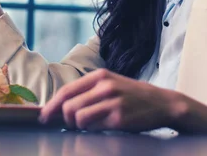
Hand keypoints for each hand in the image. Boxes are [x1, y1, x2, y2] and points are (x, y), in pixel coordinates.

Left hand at [38, 69, 180, 131]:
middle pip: (68, 107)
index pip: (66, 91)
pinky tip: (103, 126)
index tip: (44, 116)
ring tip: (89, 125)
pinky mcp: (119, 118)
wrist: (162, 103)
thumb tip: (61, 106)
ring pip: (78, 118)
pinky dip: (93, 130)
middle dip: (64, 120)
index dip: (51, 106)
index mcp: (100, 76)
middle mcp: (105, 87)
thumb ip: (89, 91)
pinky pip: (94, 128)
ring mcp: (112, 102)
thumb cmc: (133, 96)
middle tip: (71, 125)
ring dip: (78, 126)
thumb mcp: (111, 84)